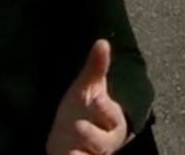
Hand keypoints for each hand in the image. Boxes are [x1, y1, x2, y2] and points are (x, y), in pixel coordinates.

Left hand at [46, 39, 128, 154]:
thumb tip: (102, 41)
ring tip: (72, 152)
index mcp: (111, 119)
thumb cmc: (83, 109)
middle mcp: (105, 140)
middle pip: (103, 141)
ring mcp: (92, 153)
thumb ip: (97, 68)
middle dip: (92, 136)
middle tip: (78, 126)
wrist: (72, 134)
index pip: (112, 114)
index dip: (105, 107)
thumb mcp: (87, 88)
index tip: (96, 99)